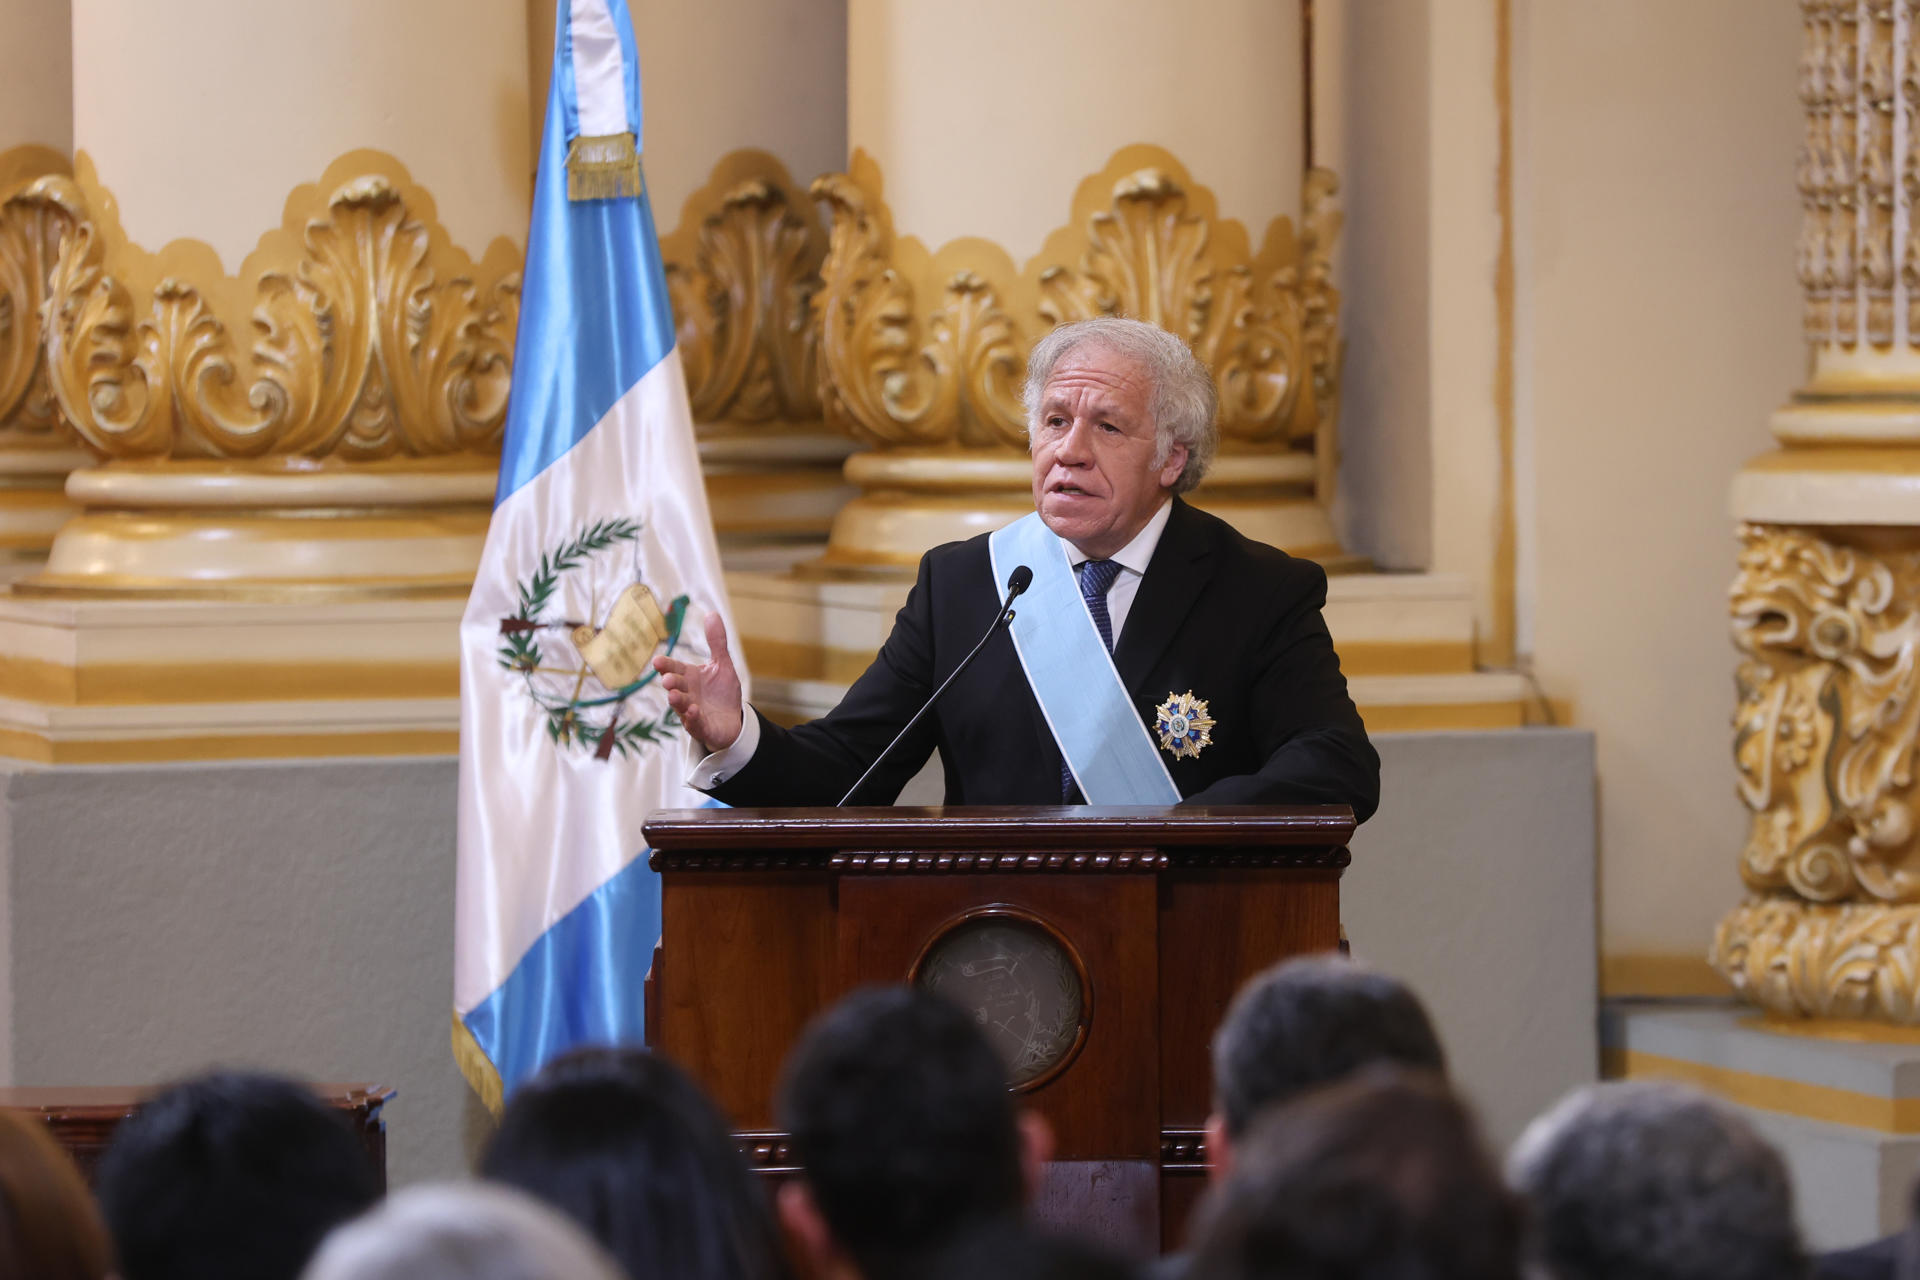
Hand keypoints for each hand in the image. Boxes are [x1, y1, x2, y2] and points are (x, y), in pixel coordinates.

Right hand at [653, 611, 743, 752]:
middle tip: (667, 680)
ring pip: (682, 707)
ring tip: (674, 696)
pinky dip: (693, 718)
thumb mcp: (722, 665)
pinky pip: (695, 724)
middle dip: (671, 683)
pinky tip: (694, 711)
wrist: (732, 720)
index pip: (675, 669)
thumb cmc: (722, 692)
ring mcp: (692, 712)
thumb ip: (716, 642)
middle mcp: (687, 694)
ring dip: (677, 702)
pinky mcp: (702, 728)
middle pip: (676, 687)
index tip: (657, 661)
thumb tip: (712, 613)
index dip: (666, 666)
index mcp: (689, 678)